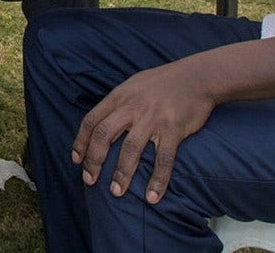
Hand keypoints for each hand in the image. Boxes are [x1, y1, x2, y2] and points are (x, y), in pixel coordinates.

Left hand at [71, 64, 213, 202]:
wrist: (198, 77)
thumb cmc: (164, 82)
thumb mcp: (134, 85)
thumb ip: (119, 102)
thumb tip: (104, 120)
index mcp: (120, 96)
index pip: (92, 120)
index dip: (81, 142)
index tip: (76, 161)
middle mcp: (132, 107)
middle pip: (104, 135)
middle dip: (93, 160)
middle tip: (89, 181)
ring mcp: (152, 118)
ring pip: (130, 149)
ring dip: (121, 173)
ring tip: (116, 192)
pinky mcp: (173, 129)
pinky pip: (163, 159)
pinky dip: (158, 179)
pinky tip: (153, 196)